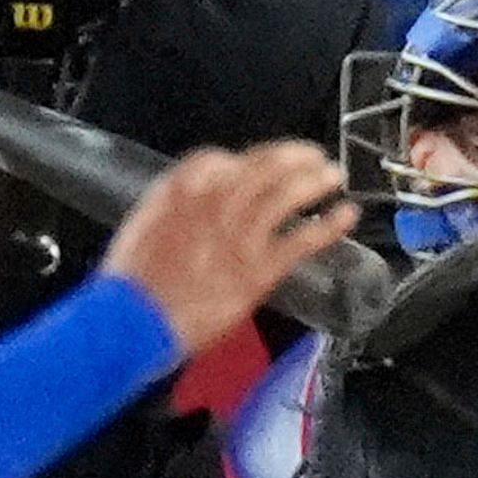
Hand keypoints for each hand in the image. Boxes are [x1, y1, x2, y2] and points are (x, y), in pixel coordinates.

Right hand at [97, 142, 359, 352]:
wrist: (132, 321)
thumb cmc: (130, 284)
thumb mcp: (140, 226)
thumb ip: (170, 207)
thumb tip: (189, 202)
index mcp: (182, 189)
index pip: (221, 159)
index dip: (246, 159)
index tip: (257, 164)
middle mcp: (215, 202)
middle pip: (265, 166)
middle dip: (294, 157)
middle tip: (312, 156)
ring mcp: (240, 234)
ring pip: (288, 194)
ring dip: (316, 179)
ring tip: (332, 175)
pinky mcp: (258, 268)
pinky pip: (303, 239)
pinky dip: (329, 225)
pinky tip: (346, 215)